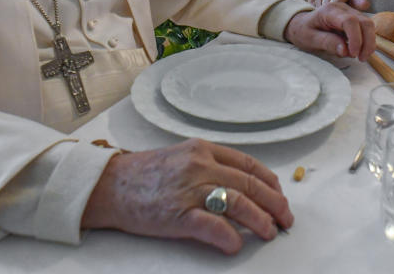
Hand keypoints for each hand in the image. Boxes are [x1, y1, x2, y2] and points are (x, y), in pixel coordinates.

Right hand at [81, 138, 291, 253]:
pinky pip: (212, 225)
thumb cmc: (142, 174)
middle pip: (250, 184)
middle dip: (274, 204)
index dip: (271, 182)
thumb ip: (208, 166)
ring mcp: (189, 189)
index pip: (248, 164)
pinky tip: (236, 244)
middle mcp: (199, 165)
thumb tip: (240, 186)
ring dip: (260, 220)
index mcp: (202, 150)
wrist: (109, 185)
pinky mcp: (177, 214)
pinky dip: (230, 236)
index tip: (280, 195)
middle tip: (285, 219)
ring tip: (269, 233)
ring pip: (238, 202)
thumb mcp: (180, 157)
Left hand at [284, 1, 374, 60]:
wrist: (300, 24)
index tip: (353, 54)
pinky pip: (366, 28)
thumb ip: (327, 43)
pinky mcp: (354, 18)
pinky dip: (367, 41)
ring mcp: (350, 12)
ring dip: (369, 43)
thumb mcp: (310, 39)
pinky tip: (359, 51)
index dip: (356, 39)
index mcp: (329, 11)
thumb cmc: (302, 31)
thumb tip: (345, 50)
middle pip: (365, 22)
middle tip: (361, 59)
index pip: (350, 21)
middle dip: (367, 42)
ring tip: (360, 57)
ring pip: (369, 25)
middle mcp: (342, 8)